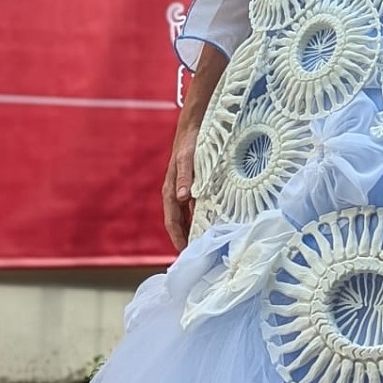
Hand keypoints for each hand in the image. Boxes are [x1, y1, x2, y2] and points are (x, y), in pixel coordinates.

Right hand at [162, 124, 199, 251]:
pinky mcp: (192, 185)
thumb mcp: (187, 158)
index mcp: (171, 190)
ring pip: (187, 216)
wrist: (193, 125)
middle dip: (185, 239)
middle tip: (197, 257)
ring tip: (204, 246)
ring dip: (193, 230)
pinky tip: (211, 224)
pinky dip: (200, 217)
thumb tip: (182, 197)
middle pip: (179, 223)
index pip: (172, 221)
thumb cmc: (189, 141)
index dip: (178, 238)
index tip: (185, 253)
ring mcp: (183, 190)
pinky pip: (195, 207)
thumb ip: (185, 176)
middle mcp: (176, 193)